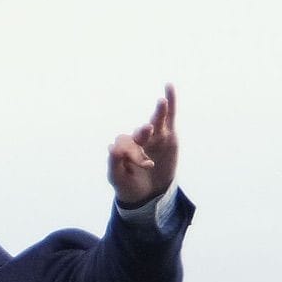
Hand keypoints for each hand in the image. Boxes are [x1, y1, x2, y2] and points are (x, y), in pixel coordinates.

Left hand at [108, 84, 177, 205]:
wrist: (148, 194)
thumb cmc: (129, 185)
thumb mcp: (118, 178)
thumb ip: (114, 164)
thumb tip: (111, 147)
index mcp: (124, 147)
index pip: (125, 144)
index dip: (132, 152)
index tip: (144, 164)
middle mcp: (138, 139)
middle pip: (140, 133)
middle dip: (143, 133)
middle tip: (146, 130)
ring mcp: (154, 135)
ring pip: (156, 121)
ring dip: (158, 112)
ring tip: (161, 102)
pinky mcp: (168, 135)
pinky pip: (170, 116)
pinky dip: (171, 101)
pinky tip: (169, 87)